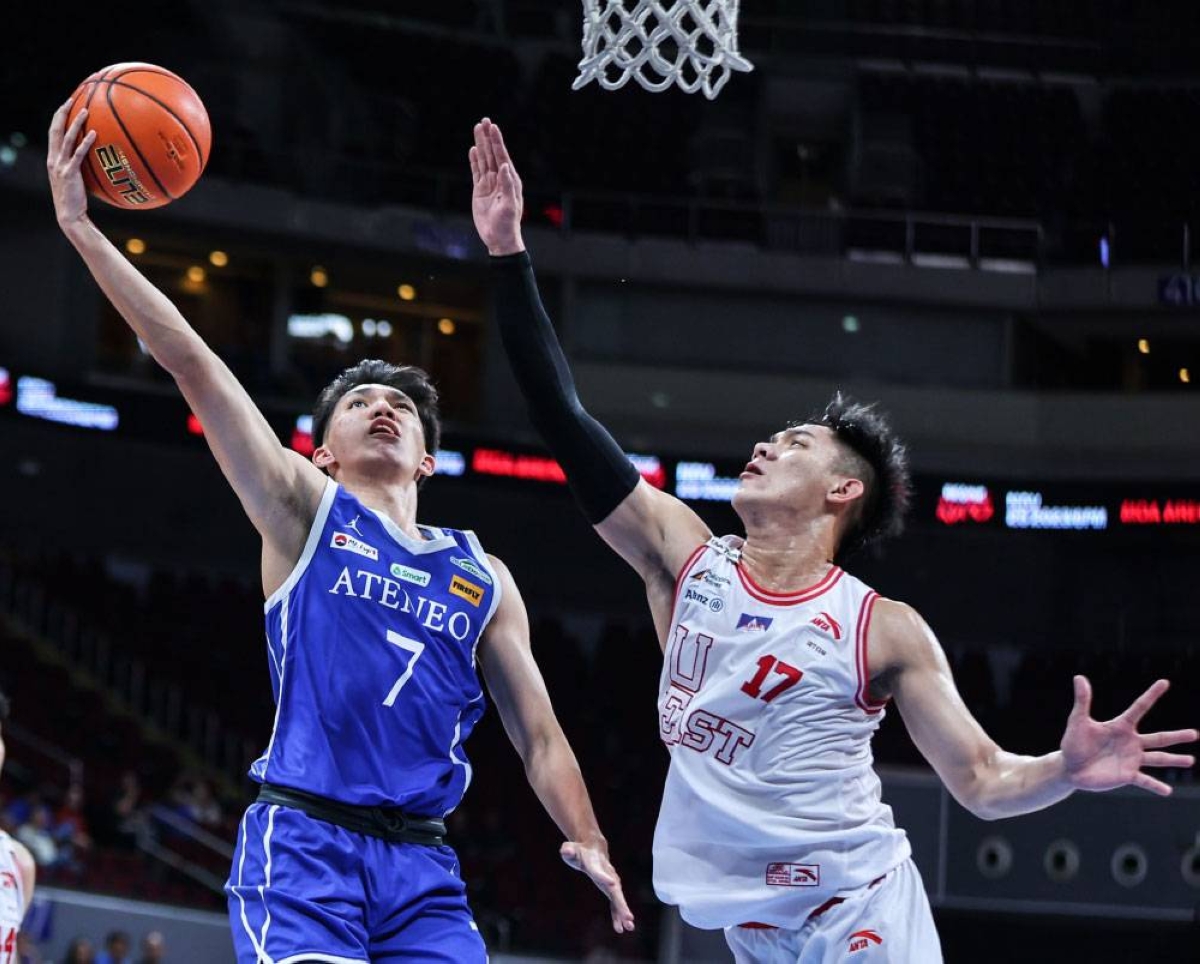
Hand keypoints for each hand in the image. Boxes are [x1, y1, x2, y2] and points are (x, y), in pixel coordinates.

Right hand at [47, 98, 95, 230]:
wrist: (69, 215)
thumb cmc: (75, 199)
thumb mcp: (75, 179)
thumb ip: (79, 166)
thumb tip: (96, 157)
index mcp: (53, 158)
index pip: (53, 132)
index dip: (58, 117)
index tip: (66, 104)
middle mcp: (53, 159)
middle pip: (55, 130)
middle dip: (62, 113)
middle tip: (72, 99)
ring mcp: (60, 165)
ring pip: (66, 138)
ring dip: (75, 123)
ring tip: (85, 110)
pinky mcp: (70, 173)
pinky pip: (78, 154)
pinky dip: (85, 142)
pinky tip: (94, 133)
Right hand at [470, 118, 524, 255]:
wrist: (499, 239)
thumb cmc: (508, 224)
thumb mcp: (509, 206)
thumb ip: (507, 185)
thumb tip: (505, 166)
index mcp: (511, 181)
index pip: (502, 157)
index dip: (497, 142)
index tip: (493, 127)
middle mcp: (500, 179)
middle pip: (492, 154)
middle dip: (489, 138)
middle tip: (484, 120)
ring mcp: (490, 184)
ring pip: (484, 160)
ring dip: (481, 144)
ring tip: (477, 129)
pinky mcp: (480, 191)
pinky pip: (476, 172)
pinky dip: (474, 160)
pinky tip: (474, 149)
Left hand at [560, 840, 635, 933]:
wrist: (594, 847)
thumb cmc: (580, 851)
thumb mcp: (571, 849)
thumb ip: (568, 850)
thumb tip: (565, 850)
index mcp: (595, 864)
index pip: (599, 872)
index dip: (604, 877)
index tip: (612, 884)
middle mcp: (607, 874)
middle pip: (615, 890)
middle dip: (621, 903)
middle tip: (629, 916)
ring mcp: (611, 881)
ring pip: (618, 898)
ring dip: (623, 912)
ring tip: (629, 926)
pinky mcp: (610, 889)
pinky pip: (614, 903)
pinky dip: (617, 914)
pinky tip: (620, 928)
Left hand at [1061, 675, 1196, 795]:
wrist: (1069, 767)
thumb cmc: (1074, 742)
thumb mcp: (1078, 720)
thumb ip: (1082, 700)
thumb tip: (1079, 677)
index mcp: (1121, 726)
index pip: (1139, 707)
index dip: (1151, 695)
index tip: (1165, 682)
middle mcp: (1131, 742)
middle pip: (1159, 738)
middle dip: (1177, 736)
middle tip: (1195, 734)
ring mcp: (1131, 759)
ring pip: (1158, 759)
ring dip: (1174, 760)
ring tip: (1191, 760)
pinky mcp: (1127, 775)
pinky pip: (1144, 781)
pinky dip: (1155, 786)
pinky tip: (1167, 791)